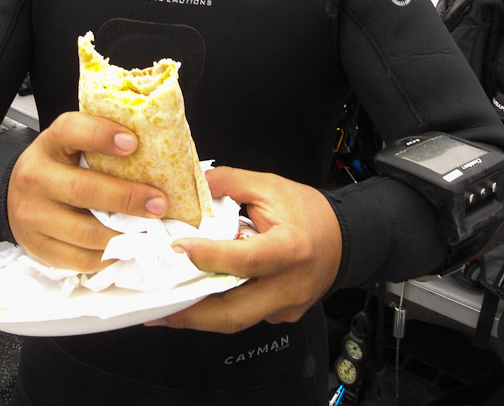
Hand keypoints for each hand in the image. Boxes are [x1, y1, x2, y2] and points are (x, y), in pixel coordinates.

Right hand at [7, 111, 166, 269]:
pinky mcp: (38, 247)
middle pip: (82, 189)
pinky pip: (79, 258)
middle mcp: (36, 177)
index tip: (133, 142)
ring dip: (123, 234)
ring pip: (84, 231)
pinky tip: (125, 247)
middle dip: (126, 198)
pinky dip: (108, 256)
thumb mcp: (71, 144)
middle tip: (158, 204)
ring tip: (148, 231)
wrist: (15, 196)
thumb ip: (101, 142)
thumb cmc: (57, 166)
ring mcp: (33, 215)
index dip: (102, 135)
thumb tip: (156, 146)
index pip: (71, 131)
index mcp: (50, 143)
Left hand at [149, 166, 341, 332]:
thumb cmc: (310, 212)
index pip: (244, 260)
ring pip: (236, 320)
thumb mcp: (270, 187)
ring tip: (167, 308)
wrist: (344, 238)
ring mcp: (286, 306)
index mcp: (289, 249)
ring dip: (200, 316)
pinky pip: (247, 314)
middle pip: (234, 313)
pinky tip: (200, 297)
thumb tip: (197, 182)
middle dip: (192, 314)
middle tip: (158, 307)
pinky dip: (221, 307)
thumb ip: (231, 183)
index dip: (209, 257)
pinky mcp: (282, 315)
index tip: (178, 249)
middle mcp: (288, 286)